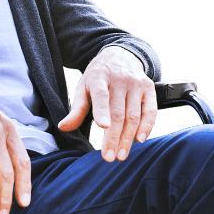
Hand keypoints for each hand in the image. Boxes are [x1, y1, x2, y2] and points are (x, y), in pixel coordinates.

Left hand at [58, 46, 155, 161]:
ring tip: (121, 154)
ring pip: (133, 115)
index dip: (102, 111)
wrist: (120, 55)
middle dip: (113, 137)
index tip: (102, 126)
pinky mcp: (149, 88)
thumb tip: (63, 127)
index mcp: (99, 77)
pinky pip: (150, 110)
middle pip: (118, 112)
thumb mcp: (84, 87)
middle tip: (109, 157)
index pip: (101, 95)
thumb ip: (77, 109)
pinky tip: (139, 140)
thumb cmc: (98, 76)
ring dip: (128, 137)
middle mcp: (119, 79)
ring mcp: (136, 83)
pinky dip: (147, 126)